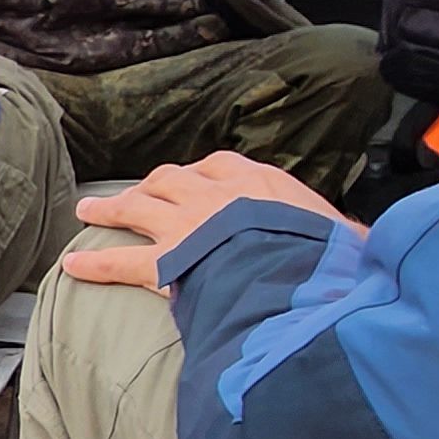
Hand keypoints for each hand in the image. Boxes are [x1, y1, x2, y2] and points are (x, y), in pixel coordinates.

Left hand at [60, 153, 352, 293]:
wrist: (302, 269)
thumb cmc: (331, 255)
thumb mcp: (344, 236)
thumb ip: (339, 237)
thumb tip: (365, 248)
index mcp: (259, 182)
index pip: (222, 169)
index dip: (204, 178)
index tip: (197, 183)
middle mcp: (216, 193)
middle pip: (172, 181)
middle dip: (151, 186)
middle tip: (135, 193)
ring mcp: (187, 224)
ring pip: (138, 207)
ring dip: (111, 207)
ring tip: (89, 210)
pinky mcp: (167, 261)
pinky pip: (121, 260)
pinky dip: (94, 262)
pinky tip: (73, 265)